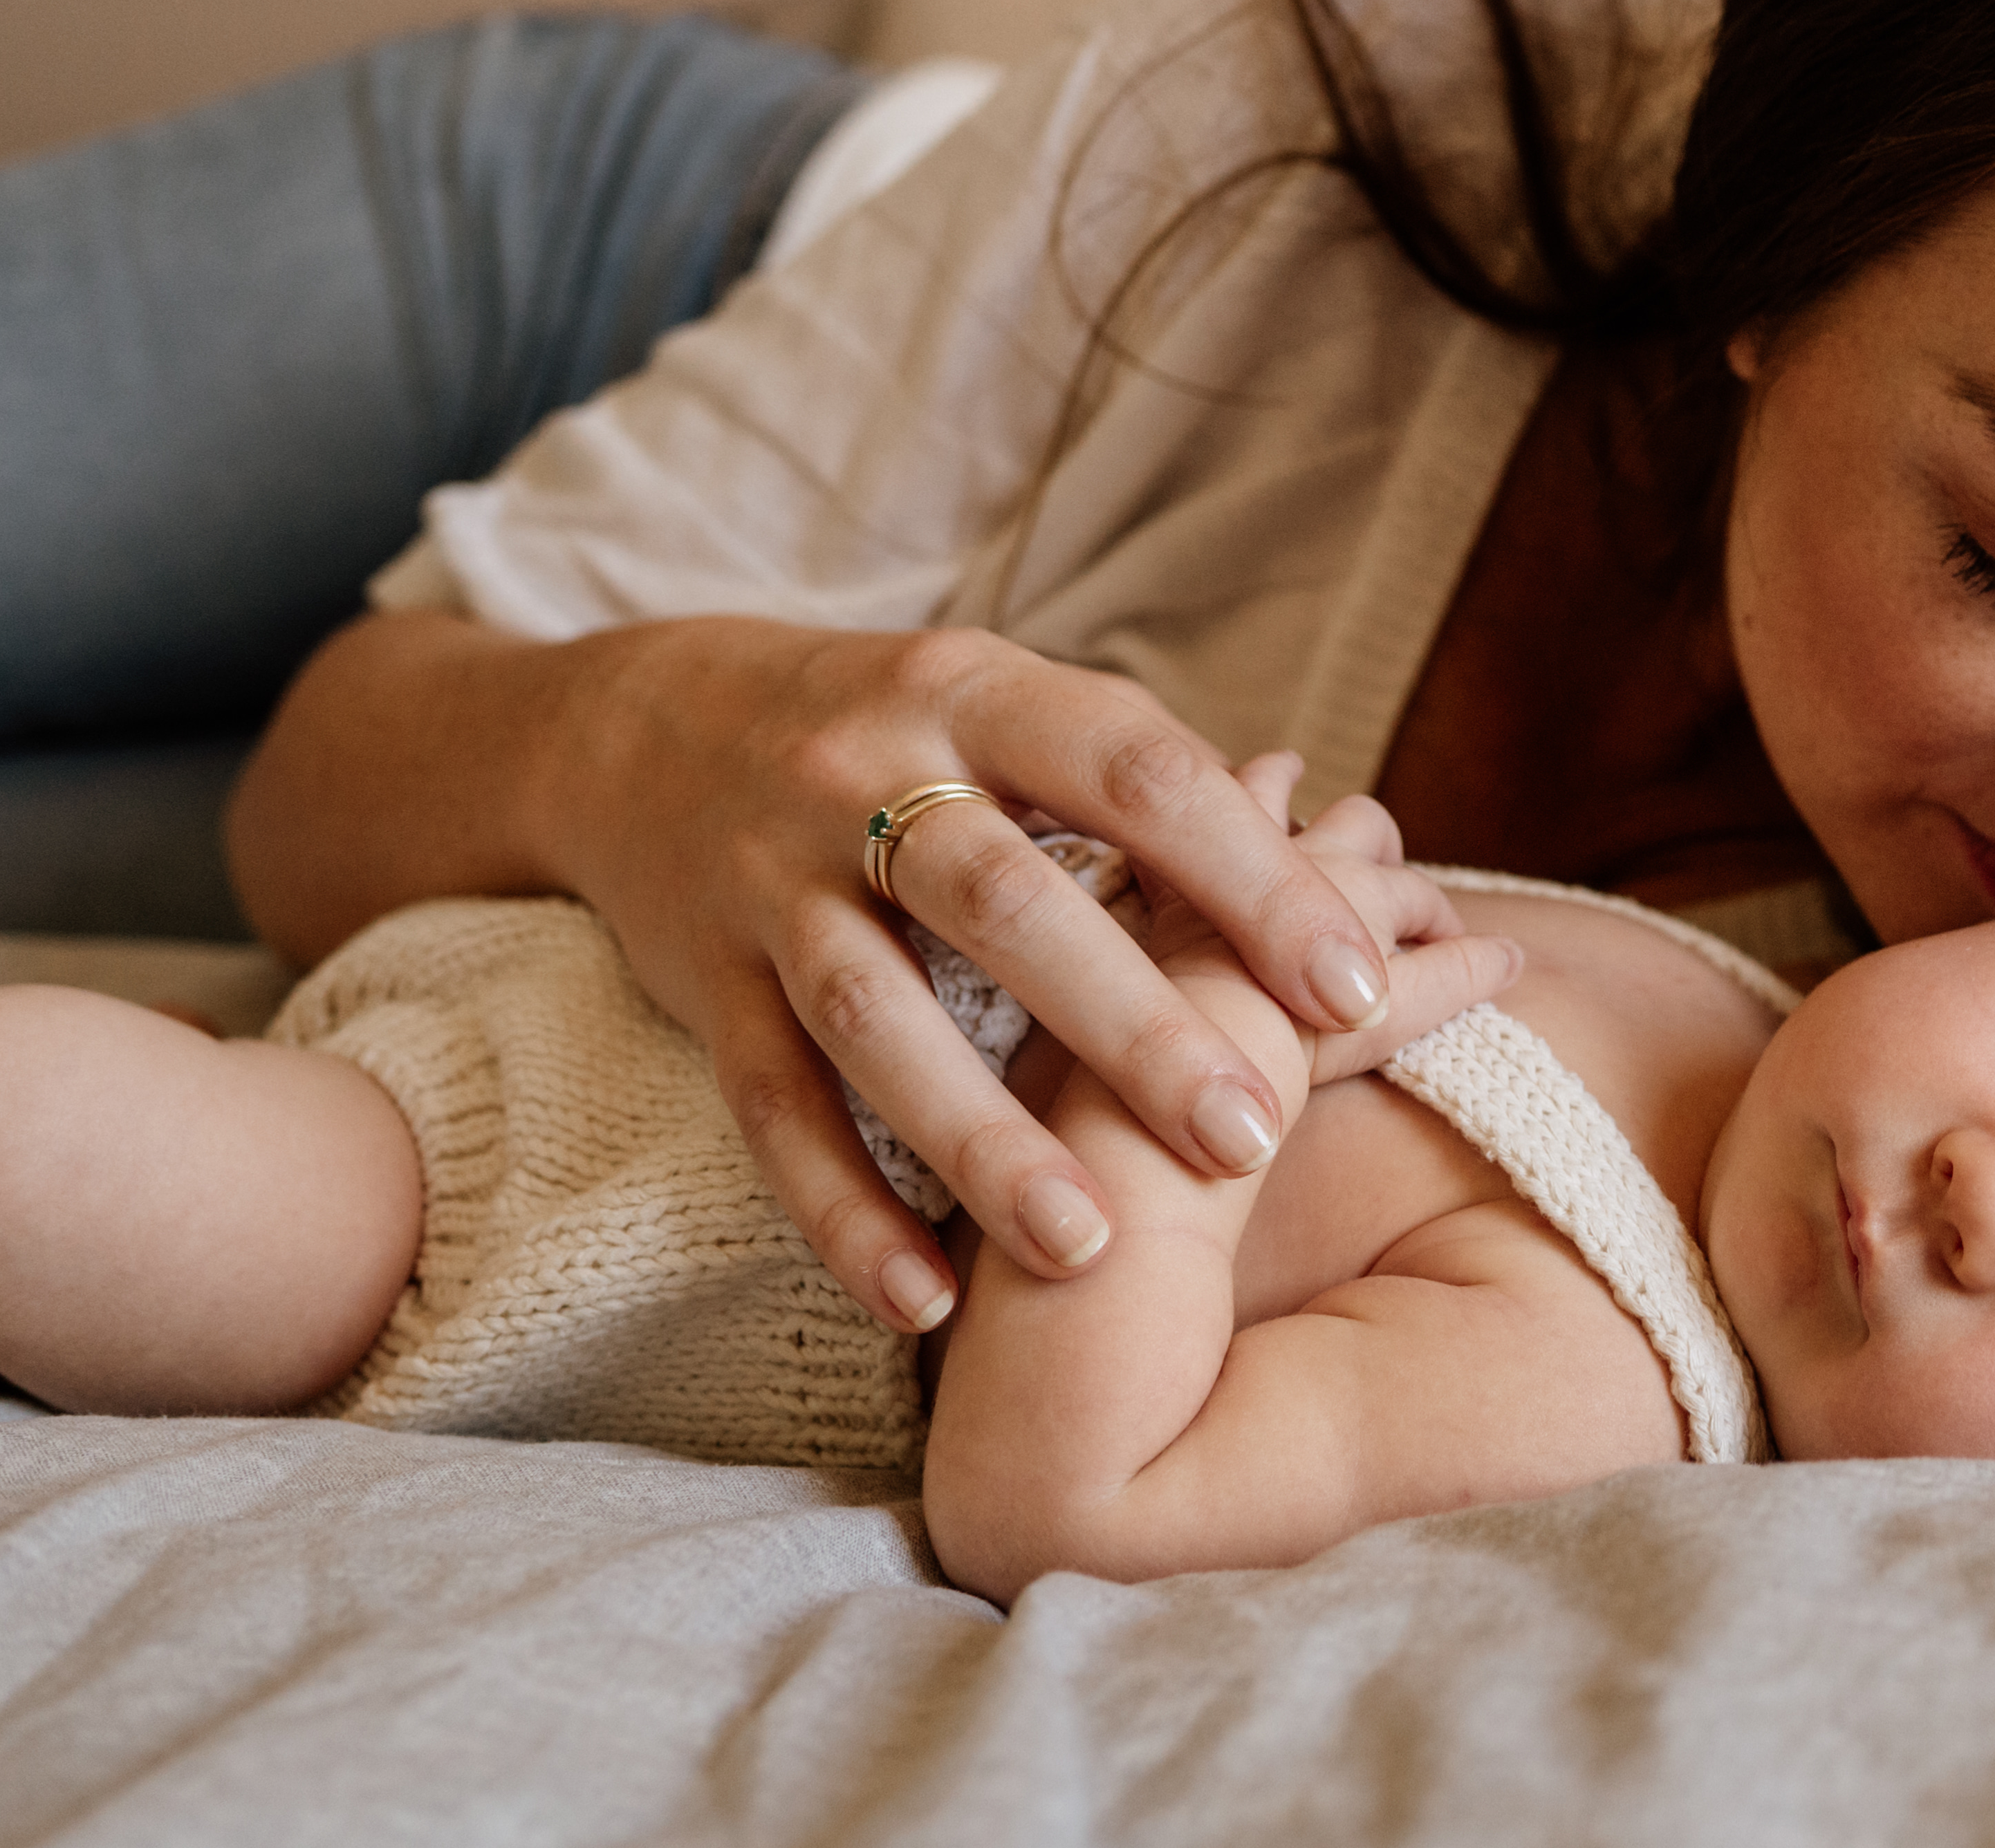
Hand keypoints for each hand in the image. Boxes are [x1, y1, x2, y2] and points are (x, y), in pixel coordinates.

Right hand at [534, 618, 1518, 1331]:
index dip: (1251, 879)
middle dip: (1134, 1027)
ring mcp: (772, 882)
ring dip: (985, 1140)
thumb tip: (1347, 893)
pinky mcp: (702, 984)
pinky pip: (771, 1109)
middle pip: (1007, 903)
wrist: (641, 725)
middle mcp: (863, 775)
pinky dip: (842, 1212)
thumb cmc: (904, 737)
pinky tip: (923, 1302)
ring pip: (879, 1018)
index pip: (1137, 773)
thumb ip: (1154, 789)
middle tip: (1248, 1137)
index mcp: (979, 690)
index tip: (1353, 987)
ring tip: (1094, 1245)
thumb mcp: (1016, 707)